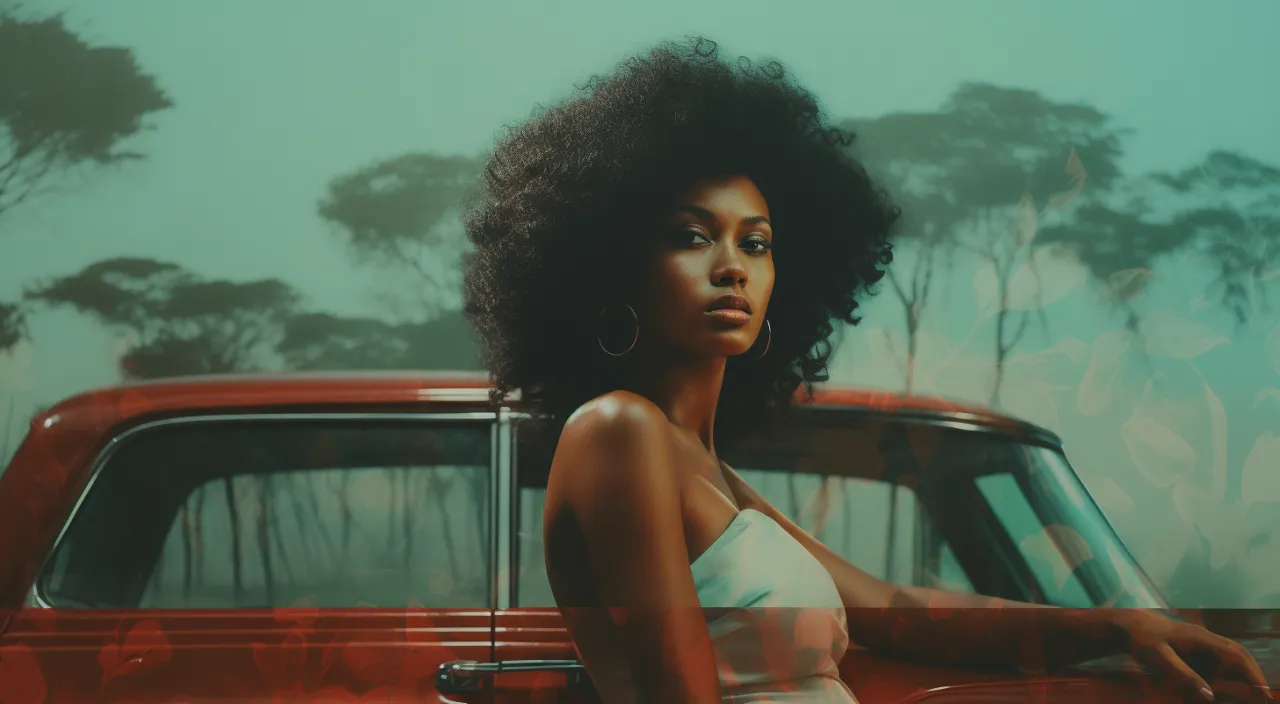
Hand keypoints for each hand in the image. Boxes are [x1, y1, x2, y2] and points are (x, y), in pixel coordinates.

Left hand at [1113, 610, 1271, 701]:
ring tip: (1251, 691)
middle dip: (1253, 673)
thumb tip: (1210, 696)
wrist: (1126, 625)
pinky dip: (1227, 670)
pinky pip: (1218, 656)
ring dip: (1242, 672)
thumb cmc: (1141, 641)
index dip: (1252, 674)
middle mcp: (1205, 637)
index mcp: (1200, 638)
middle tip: (1263, 696)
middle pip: (1238, 653)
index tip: (1264, 693)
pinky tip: (1224, 683)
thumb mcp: (1159, 660)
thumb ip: (1184, 677)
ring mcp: (1200, 639)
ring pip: (1230, 654)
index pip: (1236, 656)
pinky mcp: (1193, 644)